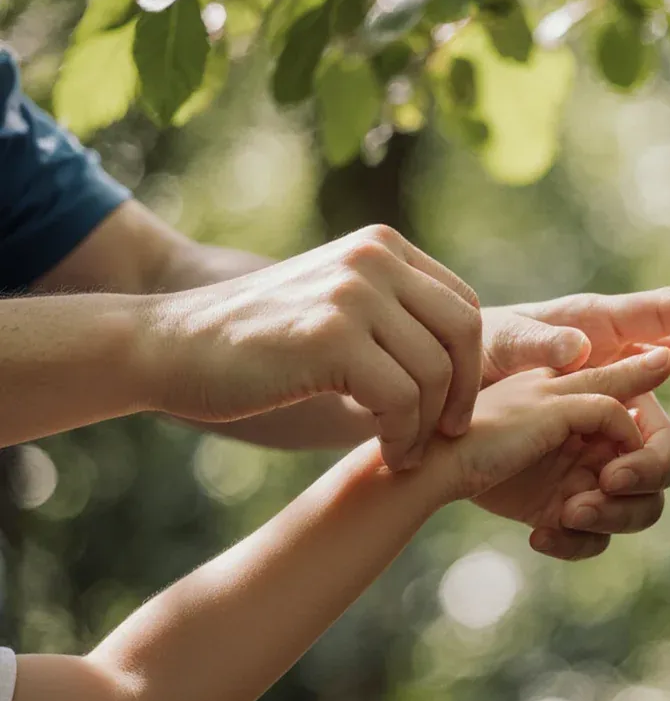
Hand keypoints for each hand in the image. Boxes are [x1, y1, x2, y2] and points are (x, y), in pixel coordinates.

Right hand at [142, 225, 481, 470]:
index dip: (472, 363)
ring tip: (404, 453)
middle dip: (465, 393)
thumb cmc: (253, 345)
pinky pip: (402, 399)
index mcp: (381, 247)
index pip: (461, 304)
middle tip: (447, 435)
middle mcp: (373, 258)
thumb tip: (463, 362)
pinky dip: (403, 437)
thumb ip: (391, 317)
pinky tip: (388, 454)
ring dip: (427, 426)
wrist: (168, 347)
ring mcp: (353, 292)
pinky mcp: (332, 336)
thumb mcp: (333, 308)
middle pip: (463, 331)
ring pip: (435, 372)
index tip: (452, 409)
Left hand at [430, 348, 669, 535]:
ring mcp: (589, 478)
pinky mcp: (565, 510)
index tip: (611, 472)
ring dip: (606, 520)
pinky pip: (594, 540)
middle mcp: (610, 443)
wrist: (435, 462)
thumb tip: (664, 358)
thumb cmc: (488, 417)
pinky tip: (540, 534)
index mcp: (614, 408)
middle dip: (630, 501)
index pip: (666, 442)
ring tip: (565, 515)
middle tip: (588, 501)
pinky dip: (573, 542)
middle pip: (658, 486)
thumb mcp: (551, 397)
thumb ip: (611, 386)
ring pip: (633, 515)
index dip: (652, 464)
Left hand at [477, 285, 669, 556]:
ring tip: (571, 512)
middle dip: (657, 464)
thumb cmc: (471, 362)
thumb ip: (536, 345)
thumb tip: (582, 349)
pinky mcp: (580, 492)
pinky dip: (582, 539)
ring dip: (621, 511)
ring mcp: (604, 452)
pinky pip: (607, 526)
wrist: (436, 432)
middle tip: (617, 476)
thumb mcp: (496, 342)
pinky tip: (542, 534)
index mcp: (608, 343)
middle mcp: (618, 402)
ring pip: (648, 494)